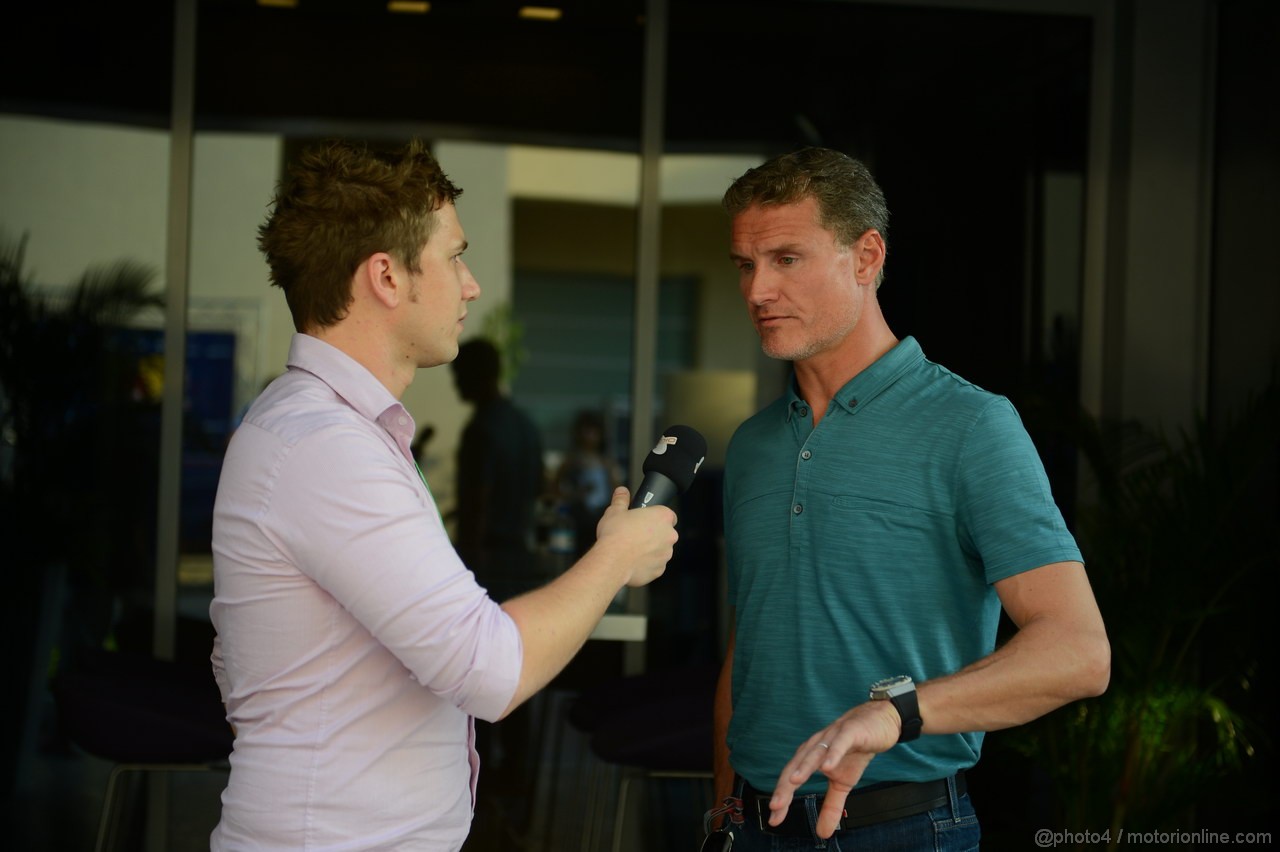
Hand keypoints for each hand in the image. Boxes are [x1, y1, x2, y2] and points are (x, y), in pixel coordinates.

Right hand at [594, 487, 676, 586]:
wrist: (612, 561)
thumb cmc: (615, 536)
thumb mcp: (615, 511)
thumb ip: (621, 499)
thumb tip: (622, 492)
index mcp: (662, 517)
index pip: (668, 514)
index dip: (656, 517)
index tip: (646, 520)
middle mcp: (669, 535)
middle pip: (664, 533)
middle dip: (653, 535)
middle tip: (635, 535)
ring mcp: (666, 554)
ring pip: (660, 551)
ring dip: (650, 550)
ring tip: (631, 549)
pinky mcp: (659, 570)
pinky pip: (654, 565)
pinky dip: (646, 564)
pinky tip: (632, 561)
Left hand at [769, 700, 900, 838]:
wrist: (878, 722)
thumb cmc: (855, 750)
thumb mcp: (844, 783)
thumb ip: (831, 806)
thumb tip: (823, 833)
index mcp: (810, 757)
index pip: (792, 778)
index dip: (782, 797)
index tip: (774, 818)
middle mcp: (816, 746)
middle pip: (796, 765)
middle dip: (784, 786)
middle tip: (775, 805)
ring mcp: (832, 737)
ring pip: (815, 752)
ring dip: (803, 766)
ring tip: (794, 782)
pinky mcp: (849, 731)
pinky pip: (839, 743)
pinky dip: (833, 753)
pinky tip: (827, 766)